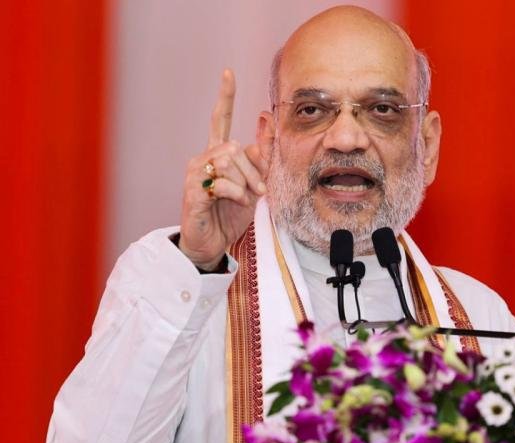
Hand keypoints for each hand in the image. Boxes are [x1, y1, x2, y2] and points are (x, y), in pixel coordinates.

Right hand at [178, 69, 269, 269]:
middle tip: (260, 190)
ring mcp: (196, 173)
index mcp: (217, 153)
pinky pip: (222, 182)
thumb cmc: (229, 214)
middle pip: (236, 147)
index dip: (225, 96)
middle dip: (254, 170)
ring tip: (247, 198)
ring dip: (246, 182)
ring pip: (229, 161)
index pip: (219, 119)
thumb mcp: (253, 184)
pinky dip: (236, 193)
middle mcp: (203, 158)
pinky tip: (236, 202)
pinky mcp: (194, 190)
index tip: (228, 73)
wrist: (211, 242)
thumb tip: (266, 124)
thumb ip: (260, 158)